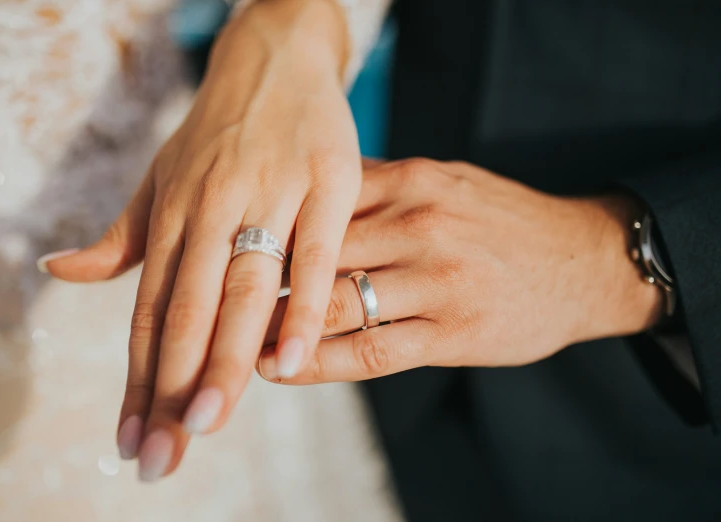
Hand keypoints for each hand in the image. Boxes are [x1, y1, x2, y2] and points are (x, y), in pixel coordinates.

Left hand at [40, 0, 358, 479]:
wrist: (276, 56)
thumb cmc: (218, 131)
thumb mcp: (161, 179)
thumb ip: (122, 236)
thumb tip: (59, 273)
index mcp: (172, 214)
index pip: (150, 311)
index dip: (139, 379)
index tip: (132, 440)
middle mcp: (212, 206)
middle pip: (187, 310)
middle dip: (172, 388)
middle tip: (161, 457)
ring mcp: (270, 192)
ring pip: (243, 288)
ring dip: (223, 359)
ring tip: (206, 422)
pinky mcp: (327, 182)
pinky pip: (314, 254)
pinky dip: (302, 307)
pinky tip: (289, 361)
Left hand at [259, 159, 663, 382]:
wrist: (582, 259)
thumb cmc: (499, 219)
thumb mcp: (445, 180)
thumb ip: (380, 186)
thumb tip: (308, 196)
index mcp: (412, 181)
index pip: (317, 205)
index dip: (264, 232)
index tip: (221, 253)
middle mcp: (421, 225)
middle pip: (317, 254)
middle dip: (259, 281)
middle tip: (210, 303)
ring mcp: (439, 281)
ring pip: (337, 304)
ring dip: (278, 326)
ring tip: (232, 341)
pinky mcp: (456, 333)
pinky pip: (373, 351)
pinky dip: (320, 363)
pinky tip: (282, 369)